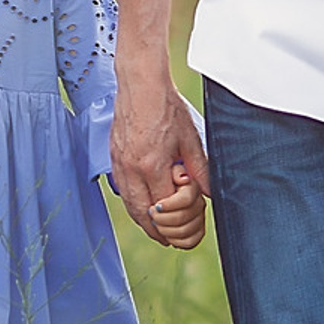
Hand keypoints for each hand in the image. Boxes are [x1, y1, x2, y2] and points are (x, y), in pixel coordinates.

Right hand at [110, 67, 209, 245]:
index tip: (190, 221)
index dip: (179, 217)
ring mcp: (119, 163)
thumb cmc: (167, 107)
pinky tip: (144, 206)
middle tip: (170, 240)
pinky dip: (133, 204)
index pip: (164, 207)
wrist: (140, 84)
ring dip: (144, 221)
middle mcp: (131, 168)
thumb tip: (210, 194)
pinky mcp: (114, 157)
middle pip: (142, 214)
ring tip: (157, 230)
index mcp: (152, 165)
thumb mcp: (191, 138)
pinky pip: (122, 190)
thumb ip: (200, 169)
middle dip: (158, 231)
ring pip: (129, 205)